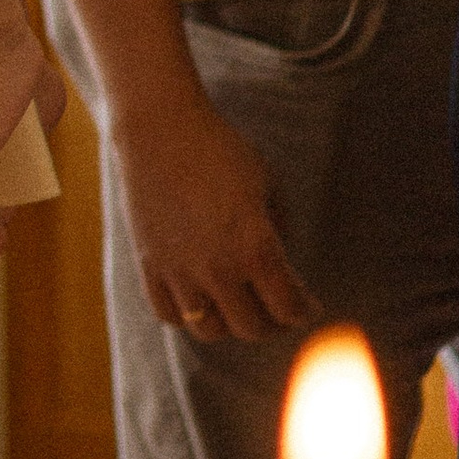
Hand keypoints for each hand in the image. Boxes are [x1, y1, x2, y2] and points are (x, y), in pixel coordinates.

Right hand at [116, 95, 313, 343]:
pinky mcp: (150, 265)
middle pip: (252, 328)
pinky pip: (169, 313)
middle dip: (273, 324)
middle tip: (279, 312)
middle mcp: (218, 269)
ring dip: (230, 324)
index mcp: (256, 248)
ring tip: (238, 308)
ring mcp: (179, 271)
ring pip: (210, 330)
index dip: (304, 312)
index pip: (288, 307)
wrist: (160, 129)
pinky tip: (199, 299)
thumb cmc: (220, 149)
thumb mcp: (268, 184)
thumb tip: (281, 262)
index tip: (309, 307)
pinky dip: (187, 315)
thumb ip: (279, 229)